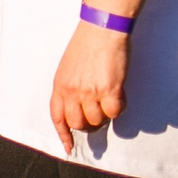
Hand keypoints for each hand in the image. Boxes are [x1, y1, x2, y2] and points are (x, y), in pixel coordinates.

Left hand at [49, 21, 129, 151]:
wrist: (101, 29)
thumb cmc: (87, 45)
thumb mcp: (68, 67)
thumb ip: (70, 87)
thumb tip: (79, 107)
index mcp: (59, 85)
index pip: (57, 117)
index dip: (63, 134)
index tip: (69, 147)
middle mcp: (72, 91)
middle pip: (78, 123)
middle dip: (89, 126)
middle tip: (100, 117)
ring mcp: (90, 92)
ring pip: (98, 120)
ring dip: (106, 114)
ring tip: (109, 97)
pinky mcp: (109, 90)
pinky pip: (115, 112)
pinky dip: (119, 108)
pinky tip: (120, 95)